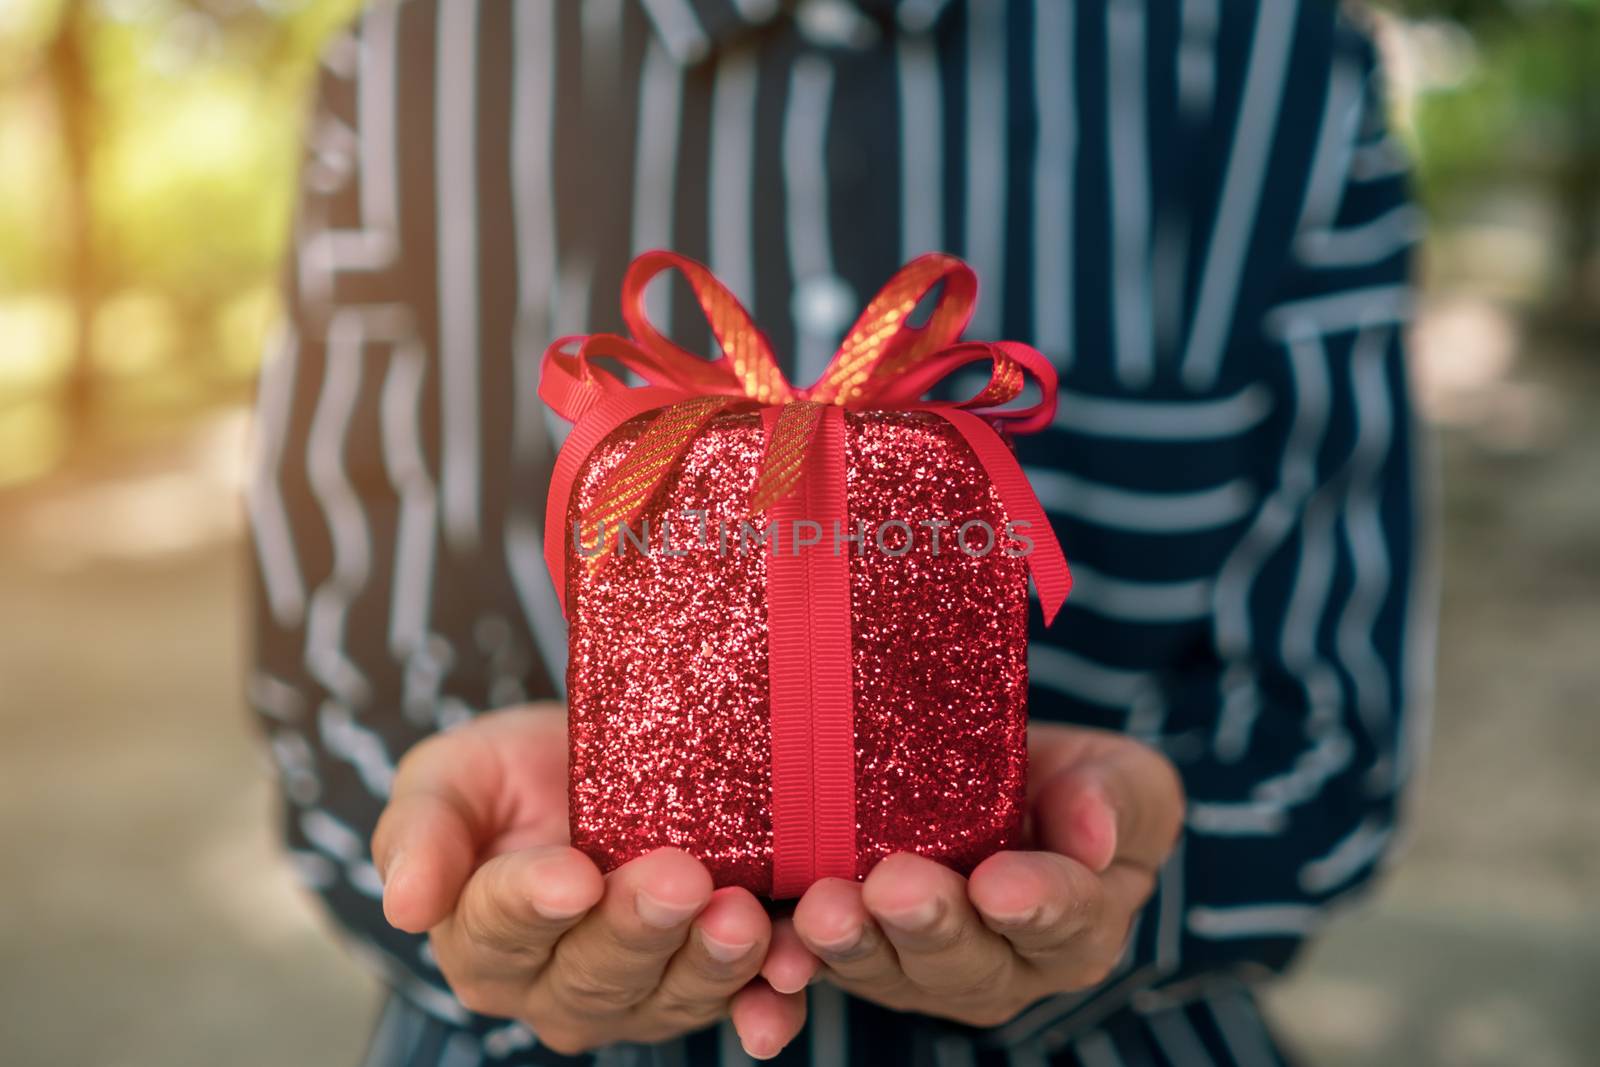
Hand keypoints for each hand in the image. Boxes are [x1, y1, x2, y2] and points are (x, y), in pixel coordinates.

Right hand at [372, 704, 805, 1057]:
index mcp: (483, 938)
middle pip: (597, 969)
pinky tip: (791, 978)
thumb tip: (403, 905)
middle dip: (641, 926)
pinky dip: (770, 1000)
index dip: (536, 904)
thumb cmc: (514, 773)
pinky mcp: (708, 984)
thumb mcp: (451, 776)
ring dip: (713, 962)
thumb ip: (420, 832)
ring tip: (741, 917)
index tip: (572, 876)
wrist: (602, 761)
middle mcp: (556, 986)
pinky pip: (743, 1005)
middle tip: (680, 879)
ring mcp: (637, 994)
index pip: (502, 928)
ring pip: (672, 993)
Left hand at [761, 724, 1183, 1027]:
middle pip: (966, 958)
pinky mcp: (852, 952)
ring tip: (822, 911)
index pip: (1066, 922)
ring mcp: (920, 969)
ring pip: (887, 969)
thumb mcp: (1117, 775)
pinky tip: (768, 966)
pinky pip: (817, 971)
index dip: (1035, 905)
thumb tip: (1094, 837)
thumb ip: (1113, 799)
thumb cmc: (1070, 782)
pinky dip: (789, 974)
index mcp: (1077, 927)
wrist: (990, 778)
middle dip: (927, 925)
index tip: (1000, 885)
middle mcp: (1000, 966)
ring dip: (852, 944)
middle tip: (895, 888)